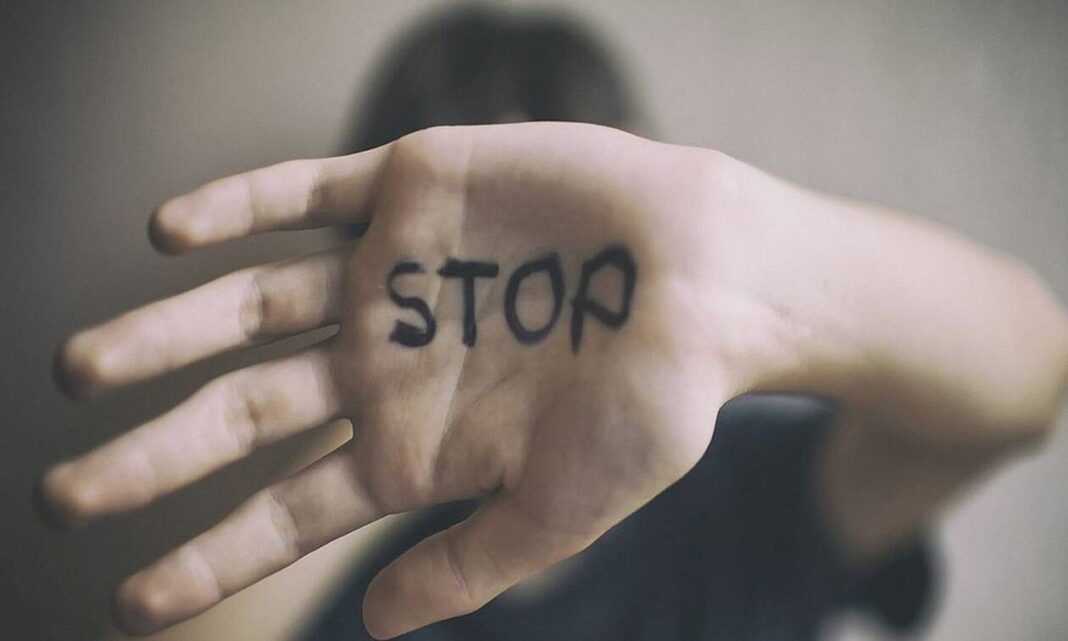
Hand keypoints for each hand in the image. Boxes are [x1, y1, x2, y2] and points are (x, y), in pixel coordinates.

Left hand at [43, 123, 742, 636]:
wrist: (715, 281)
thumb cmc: (653, 401)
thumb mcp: (565, 505)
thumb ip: (467, 564)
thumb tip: (368, 628)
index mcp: (412, 443)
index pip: (286, 511)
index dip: (210, 557)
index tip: (129, 602)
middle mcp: (382, 360)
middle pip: (243, 412)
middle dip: (154, 452)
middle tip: (64, 495)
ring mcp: (388, 276)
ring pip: (248, 305)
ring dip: (163, 332)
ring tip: (79, 370)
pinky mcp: (408, 192)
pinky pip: (300, 194)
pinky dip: (234, 207)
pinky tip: (170, 233)